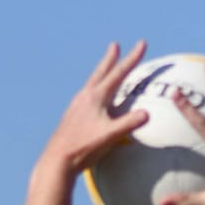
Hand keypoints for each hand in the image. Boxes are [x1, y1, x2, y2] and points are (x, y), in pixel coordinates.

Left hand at [35, 42, 151, 178]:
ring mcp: (76, 106)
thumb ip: (127, 124)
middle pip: (101, 73)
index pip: (119, 73)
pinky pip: (86, 96)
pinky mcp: (72, 116)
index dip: (132, 58)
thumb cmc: (83, 148)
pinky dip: (93, 89)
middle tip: (114, 45)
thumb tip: (146, 114)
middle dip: (110, 59)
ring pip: (92, 83)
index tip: (142, 43)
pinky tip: (91, 97)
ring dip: (101, 73)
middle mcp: (84, 97)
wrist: (57, 160)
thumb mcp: (109, 136)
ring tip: (104, 68)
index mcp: (95, 97)